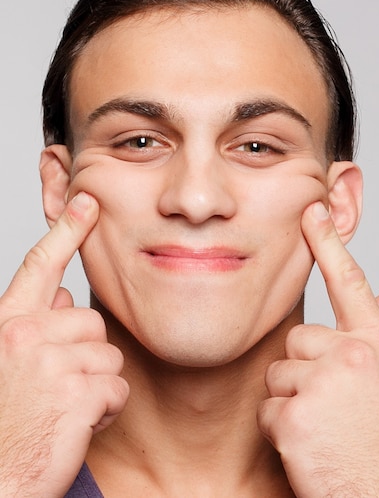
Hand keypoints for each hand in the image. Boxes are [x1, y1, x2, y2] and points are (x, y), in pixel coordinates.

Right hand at [0, 193, 128, 496]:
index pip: (40, 265)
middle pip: (93, 323)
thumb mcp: (9, 363)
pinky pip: (116, 389)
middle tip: (57, 390)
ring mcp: (50, 363)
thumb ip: (35, 325)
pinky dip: (105, 411)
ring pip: (109, 357)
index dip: (66, 231)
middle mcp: (25, 335)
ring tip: (62, 409)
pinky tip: (75, 426)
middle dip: (86, 356)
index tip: (87, 202)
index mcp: (7, 324)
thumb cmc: (5, 423)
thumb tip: (65, 295)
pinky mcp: (76, 393)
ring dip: (96, 387)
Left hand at [258, 201, 378, 496]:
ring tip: (323, 427)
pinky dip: (280, 430)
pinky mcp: (295, 416)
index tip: (313, 209)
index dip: (328, 243)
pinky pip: (267, 408)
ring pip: (277, 373)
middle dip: (304, 371)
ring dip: (291, 402)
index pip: (349, 282)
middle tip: (331, 407)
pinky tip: (308, 446)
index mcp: (377, 344)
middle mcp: (354, 355)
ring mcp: (324, 384)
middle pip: (296, 339)